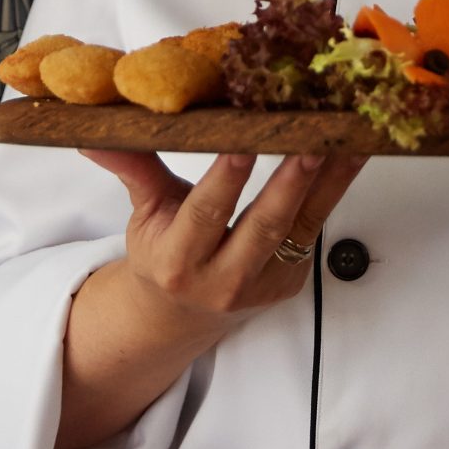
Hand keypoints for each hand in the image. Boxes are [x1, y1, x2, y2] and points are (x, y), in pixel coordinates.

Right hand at [82, 147, 366, 338]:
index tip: (242, 143)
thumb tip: (94, 135)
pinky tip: (354, 150)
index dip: (225, 180)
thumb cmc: (163, 253)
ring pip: (301, 226)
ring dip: (327, 180)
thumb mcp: (144, 214)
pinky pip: (317, 227)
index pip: (205, 214)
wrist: (182, 313)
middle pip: (264, 225)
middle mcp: (224, 279)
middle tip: (313, 139)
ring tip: (348, 138)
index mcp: (179, 262)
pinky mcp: (293, 279)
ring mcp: (265, 283)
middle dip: (290, 182)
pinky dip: (336, 187)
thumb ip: (133, 170)